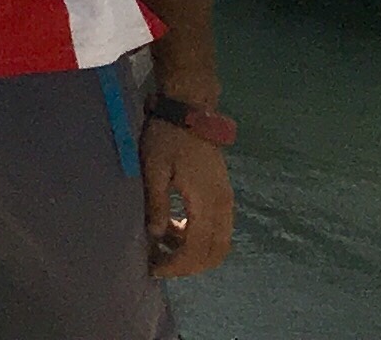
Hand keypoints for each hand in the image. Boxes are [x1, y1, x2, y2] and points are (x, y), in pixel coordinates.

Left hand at [144, 119, 233, 278]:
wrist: (189, 112)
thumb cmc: (167, 137)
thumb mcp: (154, 167)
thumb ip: (158, 202)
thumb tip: (156, 235)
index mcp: (207, 202)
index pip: (197, 249)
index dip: (177, 265)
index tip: (153, 268)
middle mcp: (223, 207)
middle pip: (214, 253)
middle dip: (187, 266)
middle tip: (159, 264)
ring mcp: (226, 202)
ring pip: (219, 244)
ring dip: (194, 254)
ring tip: (163, 248)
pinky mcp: (223, 196)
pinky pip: (218, 230)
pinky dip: (199, 239)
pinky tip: (174, 230)